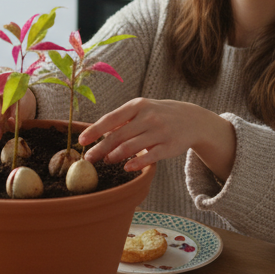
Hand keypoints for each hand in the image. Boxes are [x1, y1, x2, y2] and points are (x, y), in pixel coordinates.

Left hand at [77, 98, 235, 176]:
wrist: (193, 119)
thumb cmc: (159, 114)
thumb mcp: (142, 109)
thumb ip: (122, 120)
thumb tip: (97, 133)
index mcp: (138, 106)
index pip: (111, 119)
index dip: (94, 131)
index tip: (81, 141)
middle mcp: (148, 117)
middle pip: (118, 135)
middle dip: (101, 148)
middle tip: (89, 159)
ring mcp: (160, 131)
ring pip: (131, 147)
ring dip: (115, 156)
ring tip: (106, 162)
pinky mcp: (169, 146)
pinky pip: (150, 156)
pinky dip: (136, 163)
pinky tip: (126, 168)